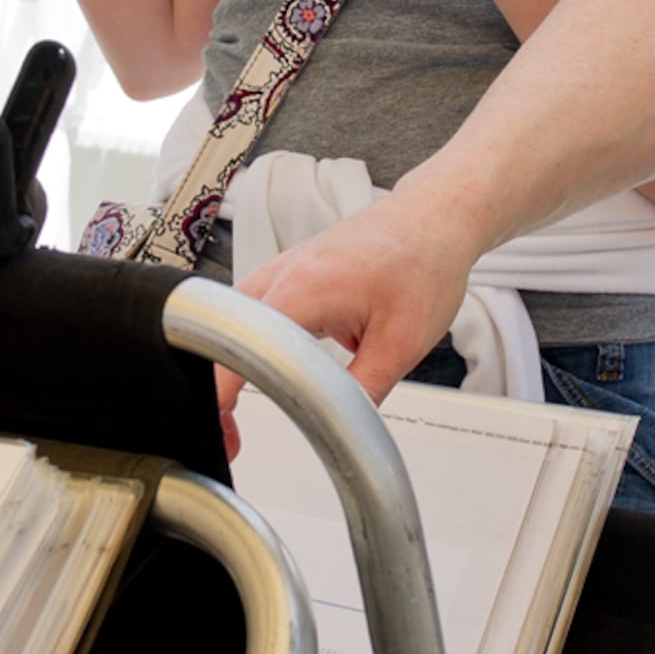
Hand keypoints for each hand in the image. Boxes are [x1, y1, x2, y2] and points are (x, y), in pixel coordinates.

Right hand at [238, 191, 477, 405]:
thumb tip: (339, 428)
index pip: (242, 346)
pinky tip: (266, 371)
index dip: (222, 393)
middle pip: (223, 335)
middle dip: (221, 387)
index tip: (220, 429)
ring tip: (240, 411)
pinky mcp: (287, 274)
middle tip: (232, 434)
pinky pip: (251, 313)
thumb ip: (363, 391)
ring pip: (233, 324)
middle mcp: (282, 274)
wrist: (434, 220)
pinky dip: (252, 345)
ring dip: (235, 365)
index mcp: (305, 287)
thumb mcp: (403, 343)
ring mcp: (280, 270)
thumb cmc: (424, 263)